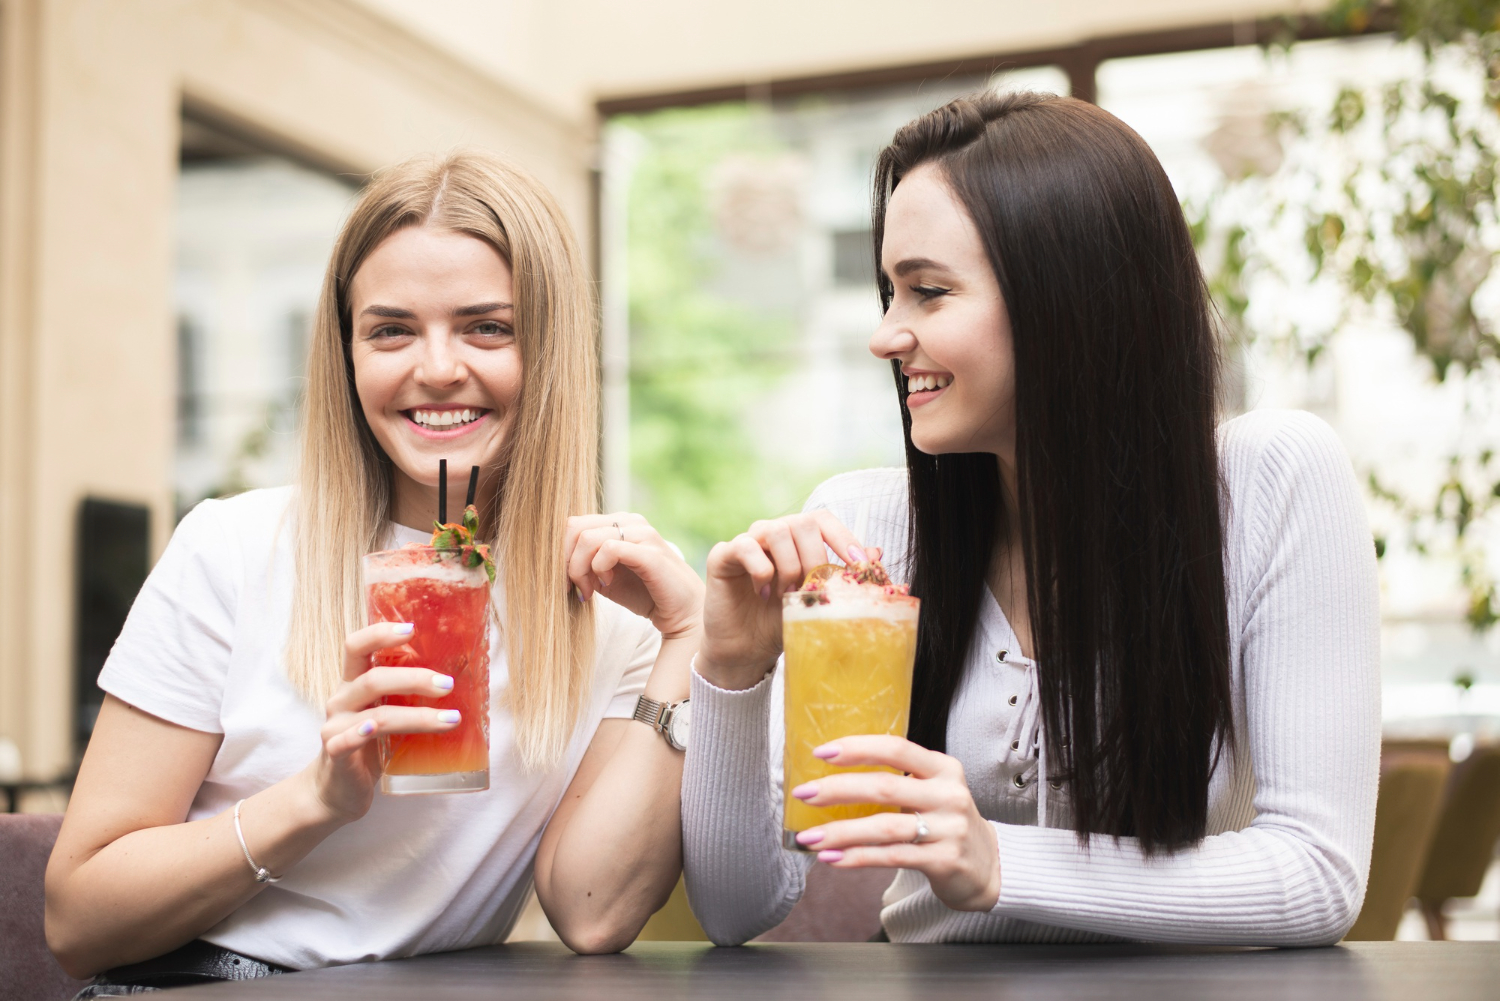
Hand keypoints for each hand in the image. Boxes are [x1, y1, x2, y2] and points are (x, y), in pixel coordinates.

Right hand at [304, 622, 466, 822]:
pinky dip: (360, 735)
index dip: (379, 633)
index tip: (411, 628)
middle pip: (373, 679)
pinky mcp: (334, 755)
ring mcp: (335, 727)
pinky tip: (373, 730)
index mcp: (353, 683)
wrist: (337, 790)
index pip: (356, 646)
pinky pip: (345, 742)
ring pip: (375, 715)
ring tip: (450, 719)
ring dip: (416, 716)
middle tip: (448, 684)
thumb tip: (458, 679)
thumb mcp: (386, 713)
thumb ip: (406, 696)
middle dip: (414, 678)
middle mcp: (341, 700)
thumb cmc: (370, 746)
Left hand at [564, 513, 703, 639]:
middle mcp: (630, 520)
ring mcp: (642, 533)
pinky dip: (598, 569)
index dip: (560, 552)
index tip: (564, 581)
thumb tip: (551, 561)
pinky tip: (606, 585)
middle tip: (574, 588)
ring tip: (590, 590)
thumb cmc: (643, 593)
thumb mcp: (603, 575)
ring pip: (587, 537)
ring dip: (580, 569)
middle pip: (574, 527)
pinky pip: (608, 548)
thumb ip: (582, 563)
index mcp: (618, 522)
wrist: (680, 612)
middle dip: (566, 561)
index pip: (572, 523)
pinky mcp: (650, 551)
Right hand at [698, 511, 879, 690]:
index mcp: (797, 539)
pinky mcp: (723, 555)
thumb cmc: (781, 622)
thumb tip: (877, 552)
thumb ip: (843, 577)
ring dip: (789, 566)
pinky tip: (762, 593)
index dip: (843, 538)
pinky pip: (745, 547)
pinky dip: (760, 570)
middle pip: (803, 523)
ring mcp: (747, 541)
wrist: (746, 650)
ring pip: (777, 530)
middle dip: (815, 558)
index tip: (860, 565)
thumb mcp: (818, 602)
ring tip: (786, 594)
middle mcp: (773, 533)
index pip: (823, 521)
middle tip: (811, 589)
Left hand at [788, 735, 1000, 911]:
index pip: (896, 748)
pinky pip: (891, 856)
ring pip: (884, 827)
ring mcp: (949, 828)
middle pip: (885, 786)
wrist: (989, 867)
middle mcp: (948, 794)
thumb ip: (898, 779)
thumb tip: (833, 776)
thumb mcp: (933, 791)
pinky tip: (832, 858)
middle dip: (838, 789)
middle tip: (804, 794)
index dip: (857, 748)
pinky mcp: (944, 860)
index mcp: (943, 768)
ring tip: (809, 837)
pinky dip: (856, 857)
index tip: (821, 753)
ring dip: (840, 831)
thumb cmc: (947, 823)